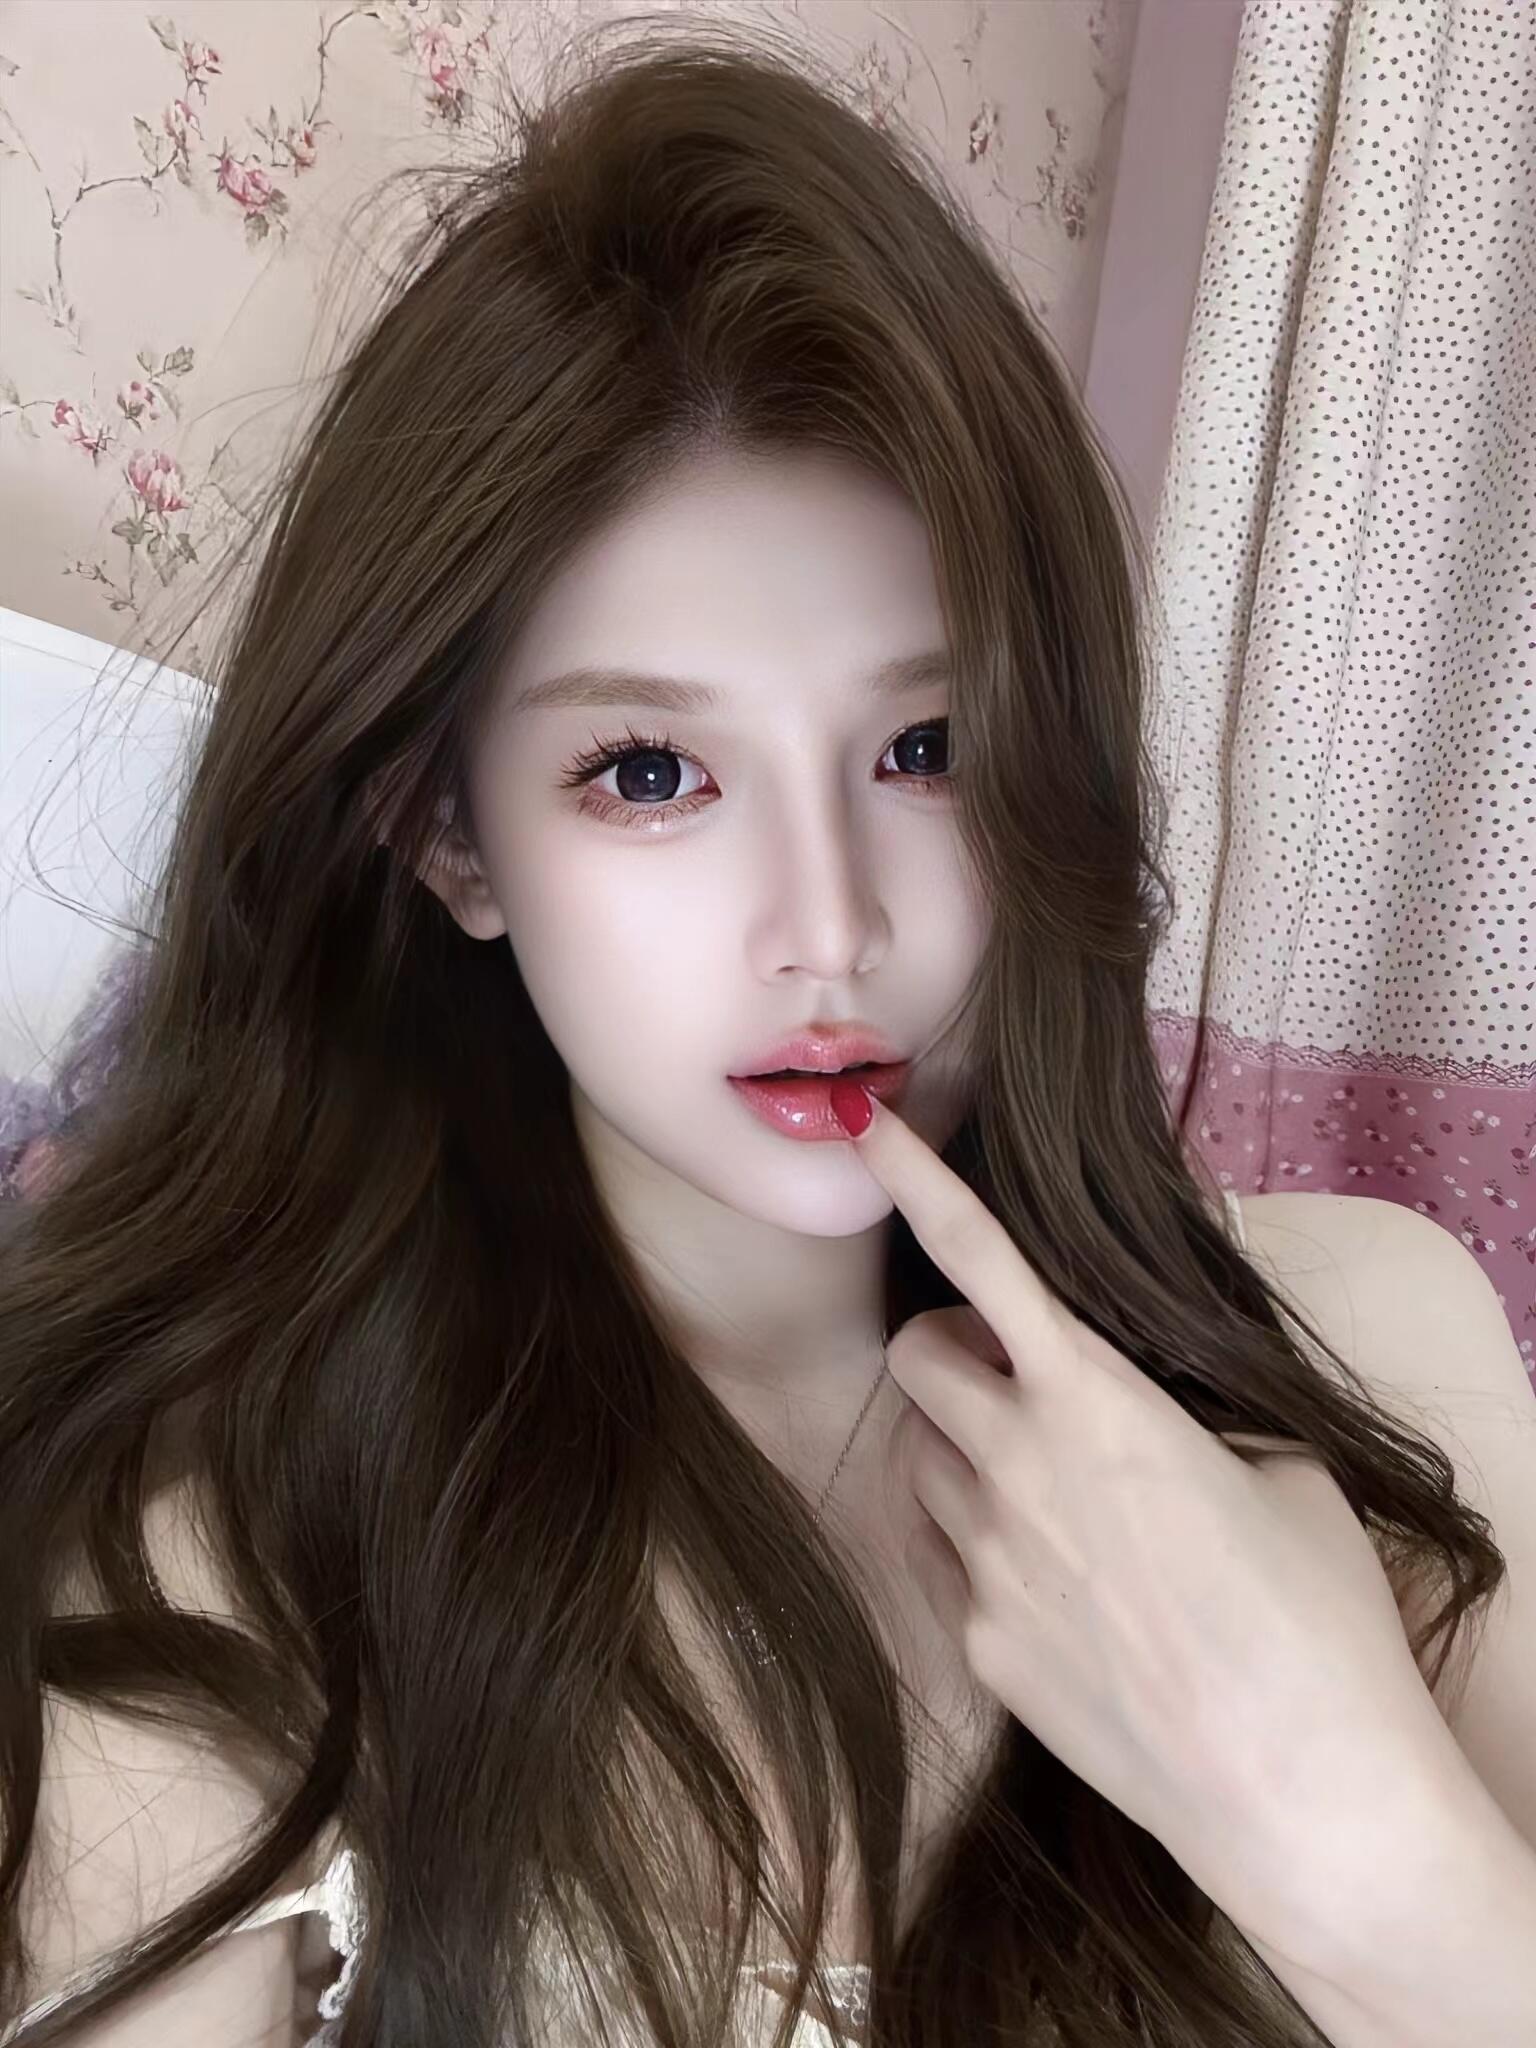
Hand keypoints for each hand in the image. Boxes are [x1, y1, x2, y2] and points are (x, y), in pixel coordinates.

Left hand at [831, 1082, 1448, 1934]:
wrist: (1303, 1797)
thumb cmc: (1318, 1621)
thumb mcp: (1282, 1474)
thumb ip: (1194, 1417)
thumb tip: (1162, 1402)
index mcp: (1095, 1403)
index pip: (979, 1263)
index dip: (915, 1184)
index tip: (871, 1133)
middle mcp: (1016, 1470)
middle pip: (916, 1363)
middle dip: (951, 1350)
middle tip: (1018, 1380)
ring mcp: (985, 1565)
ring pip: (924, 1463)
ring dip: (967, 1451)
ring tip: (1058, 1501)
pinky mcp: (980, 1650)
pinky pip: (951, 1564)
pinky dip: (985, 1550)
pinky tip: (1070, 1597)